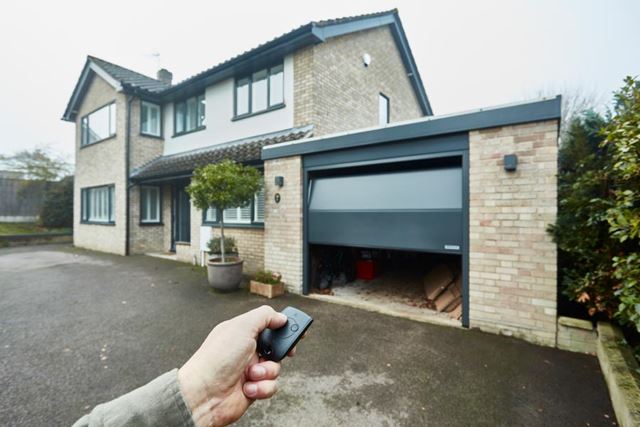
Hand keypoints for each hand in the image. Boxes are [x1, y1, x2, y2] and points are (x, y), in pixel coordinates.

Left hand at [178, 306, 293, 426]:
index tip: (297, 331)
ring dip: (267, 372)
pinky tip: (248, 387)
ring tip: (251, 374)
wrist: (203, 395)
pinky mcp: (252, 389)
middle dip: (281, 351)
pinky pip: (271, 386)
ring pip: (276, 368)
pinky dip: (262, 387)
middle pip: (276, 347)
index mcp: (241, 332)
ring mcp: (249, 370)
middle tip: (285, 353)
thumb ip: (265, 316)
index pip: (268, 324)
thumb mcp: (242, 326)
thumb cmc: (217, 358)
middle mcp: (246, 350)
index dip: (283, 327)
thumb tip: (281, 317)